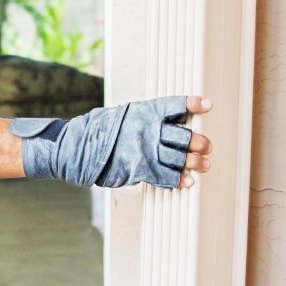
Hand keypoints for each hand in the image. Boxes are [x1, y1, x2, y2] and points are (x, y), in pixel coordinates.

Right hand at [13, 95, 215, 189]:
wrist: (78, 147)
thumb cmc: (100, 130)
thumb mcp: (124, 115)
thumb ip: (145, 119)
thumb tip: (165, 123)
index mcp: (146, 111)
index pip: (176, 105)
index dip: (193, 104)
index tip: (208, 106)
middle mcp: (149, 129)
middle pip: (184, 135)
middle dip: (199, 142)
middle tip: (207, 147)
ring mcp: (145, 150)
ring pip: (180, 157)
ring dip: (195, 162)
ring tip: (205, 164)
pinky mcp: (139, 169)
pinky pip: (166, 176)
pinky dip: (179, 180)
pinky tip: (188, 181)